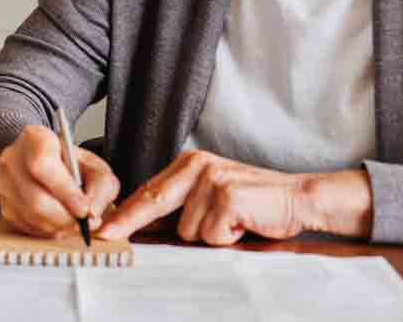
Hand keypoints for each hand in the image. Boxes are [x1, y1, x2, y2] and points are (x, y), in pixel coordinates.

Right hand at [0, 124, 119, 238]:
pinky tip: (60, 222)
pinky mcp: (3, 205)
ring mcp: (3, 183)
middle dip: (66, 218)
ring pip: (32, 217)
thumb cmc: (70, 163)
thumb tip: (92, 213)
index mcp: (35, 138)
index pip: (43, 165)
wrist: (45, 161)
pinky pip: (26, 227)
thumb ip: (101, 186)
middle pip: (36, 199)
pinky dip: (48, 230)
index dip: (65, 192)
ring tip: (75, 223)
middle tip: (86, 223)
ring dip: (59, 227)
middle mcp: (12, 159)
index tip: (85, 210)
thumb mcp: (94, 165)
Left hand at [96, 150, 372, 244]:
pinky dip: (226, 239)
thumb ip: (181, 206)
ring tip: (232, 224)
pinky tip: (242, 226)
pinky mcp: (228, 196)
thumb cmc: (254, 204)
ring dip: (209, 237)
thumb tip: (142, 226)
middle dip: (129, 223)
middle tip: (107, 235)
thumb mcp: (211, 197)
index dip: (126, 213)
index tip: (103, 228)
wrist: (298, 199)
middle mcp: (198, 166)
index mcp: (191, 163)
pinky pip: (211, 235)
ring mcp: (213, 179)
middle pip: (153, 202)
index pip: (150, 191)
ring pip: (187, 230)